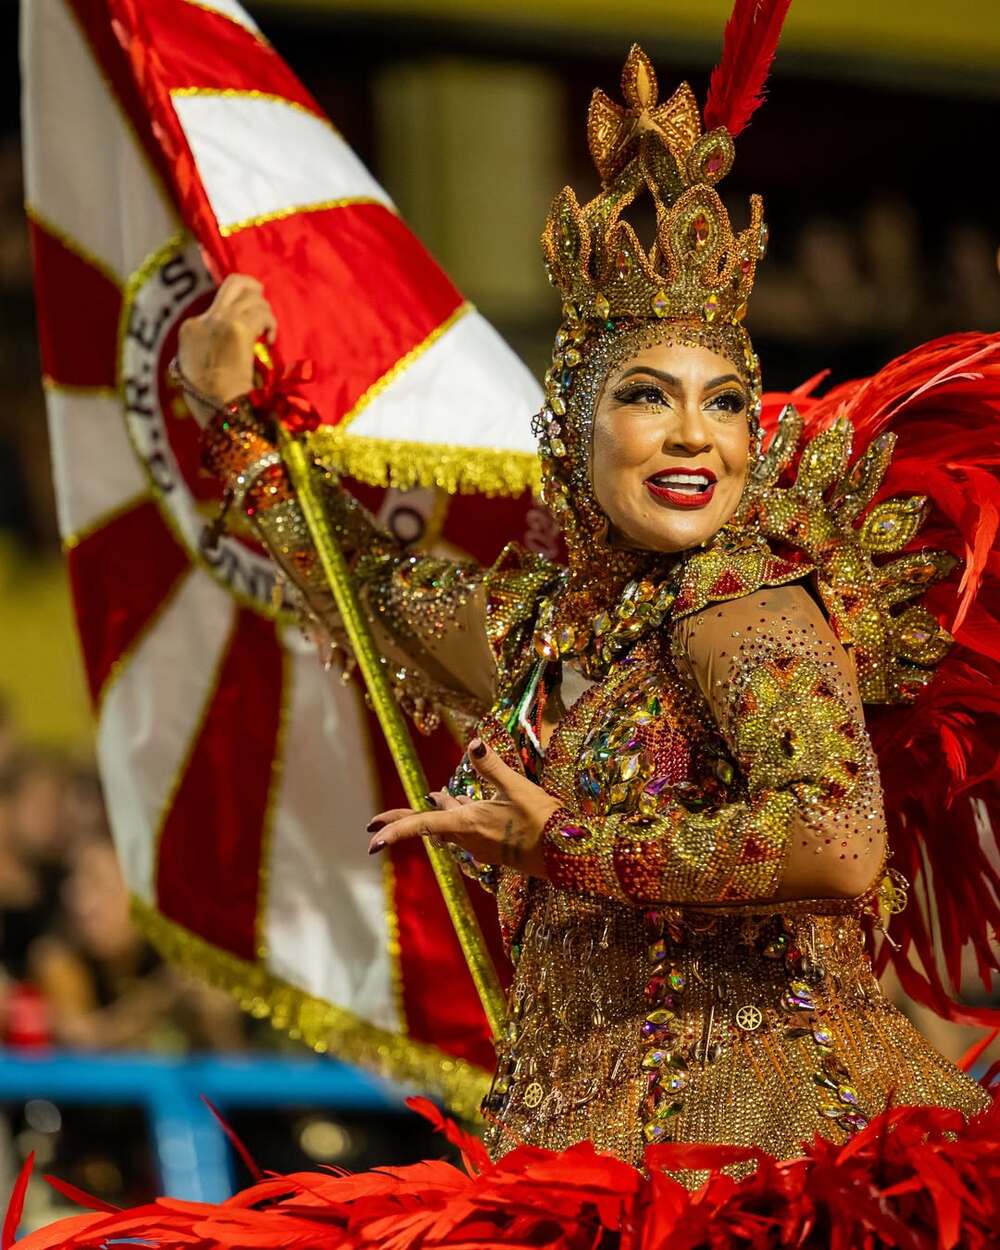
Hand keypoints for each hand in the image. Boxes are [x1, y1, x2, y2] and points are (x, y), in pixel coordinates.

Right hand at [177, 274, 276, 420]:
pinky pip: (261, 313)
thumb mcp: (197, 369)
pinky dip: (270, 324)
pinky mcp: (238, 329)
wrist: (217, 409)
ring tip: (268, 334)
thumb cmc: (211, 401)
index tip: (250, 327)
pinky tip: (271, 340)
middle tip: (264, 306)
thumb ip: (208, 348)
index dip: (238, 311)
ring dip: (265, 313)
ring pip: (252, 297)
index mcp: (190, 329)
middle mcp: (204, 320)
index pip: (217, 304)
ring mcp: (220, 321)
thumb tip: (225, 342)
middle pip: (234, 283)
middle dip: (254, 289)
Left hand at [366, 738, 560, 877]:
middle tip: (372, 827)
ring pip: (450, 827)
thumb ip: (492, 766)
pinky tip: (465, 803)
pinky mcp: (494, 847)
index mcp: (467, 824)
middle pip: (429, 827)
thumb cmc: (543, 822)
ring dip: (439, 812)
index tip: (370, 839)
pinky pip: (467, 829)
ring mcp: (481, 846)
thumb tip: (474, 742)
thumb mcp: (517, 788)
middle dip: (403, 822)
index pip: (422, 825)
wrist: (568, 855)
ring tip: (431, 796)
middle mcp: (468, 839)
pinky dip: (461, 814)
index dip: (394, 830)